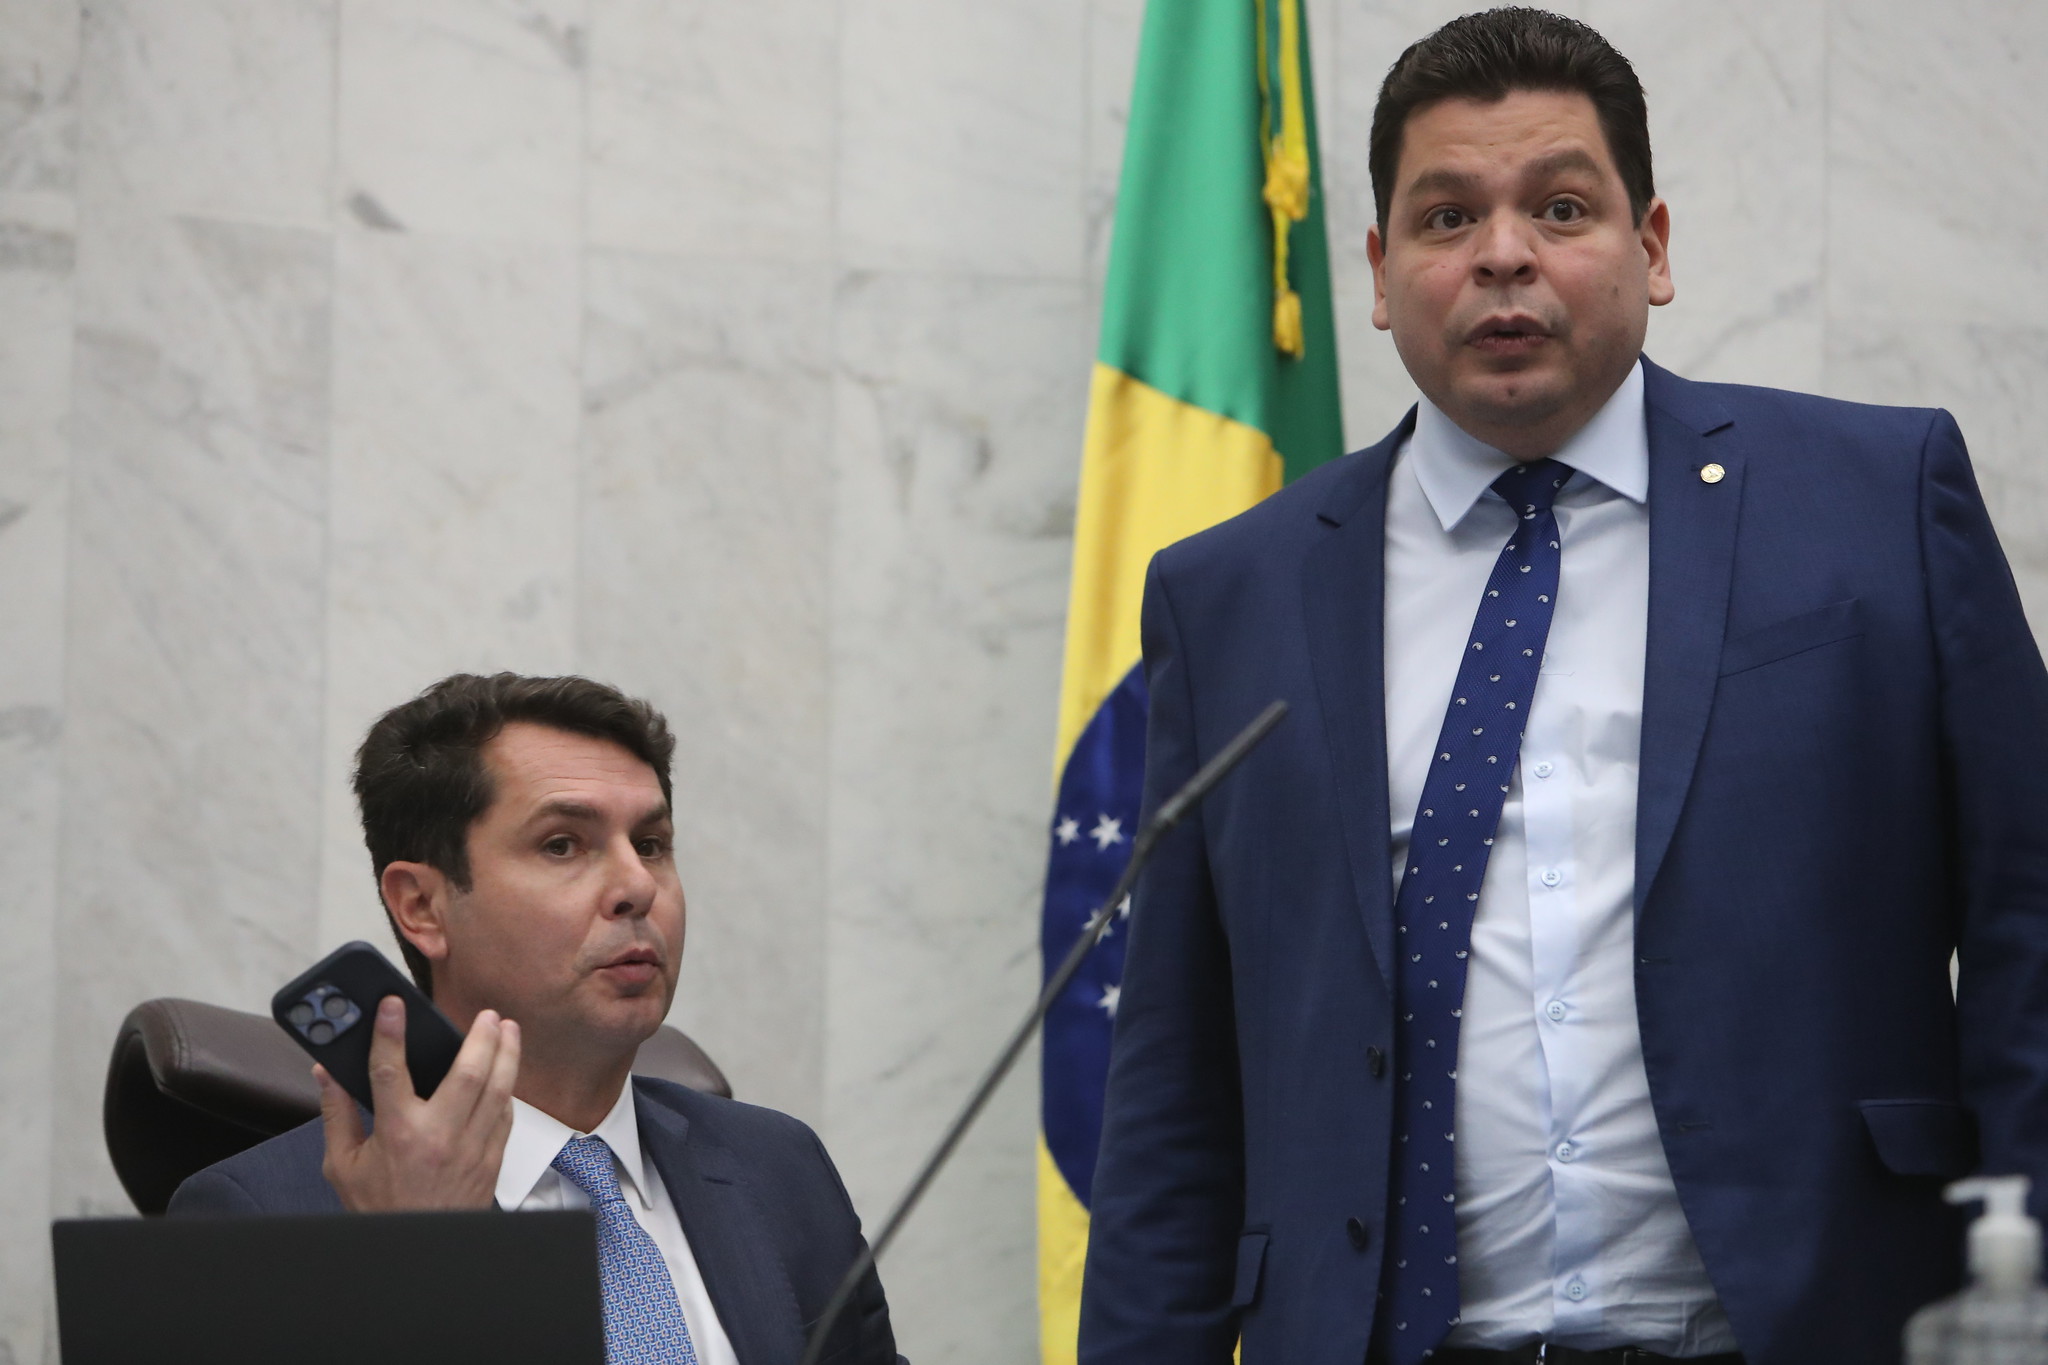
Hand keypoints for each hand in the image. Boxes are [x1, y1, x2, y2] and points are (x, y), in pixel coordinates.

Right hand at [316, 996, 519, 1211]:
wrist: (418, 1252)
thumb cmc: (380, 1208)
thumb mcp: (344, 1165)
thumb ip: (338, 1114)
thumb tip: (327, 1073)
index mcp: (398, 1133)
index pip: (390, 1070)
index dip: (389, 1032)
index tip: (392, 1004)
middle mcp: (440, 1135)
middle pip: (469, 1072)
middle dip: (481, 1036)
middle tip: (486, 1014)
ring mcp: (471, 1147)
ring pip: (498, 1089)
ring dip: (507, 1054)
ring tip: (508, 1030)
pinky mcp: (491, 1159)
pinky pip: (505, 1115)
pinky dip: (507, 1090)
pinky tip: (505, 1074)